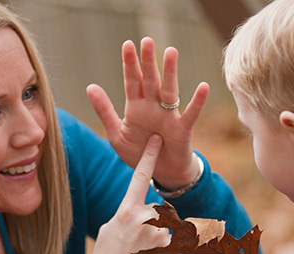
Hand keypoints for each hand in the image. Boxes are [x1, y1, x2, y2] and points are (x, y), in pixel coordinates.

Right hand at [80, 135, 171, 253]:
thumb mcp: (110, 229)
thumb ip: (128, 214)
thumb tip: (141, 210)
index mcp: (126, 211)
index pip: (139, 177)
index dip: (149, 157)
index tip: (156, 140)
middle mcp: (144, 219)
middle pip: (159, 209)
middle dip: (154, 223)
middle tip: (137, 244)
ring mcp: (160, 235)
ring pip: (169, 227)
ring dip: (161, 239)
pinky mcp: (171, 250)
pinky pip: (176, 242)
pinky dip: (169, 250)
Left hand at [86, 37, 209, 189]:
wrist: (160, 174)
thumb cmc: (139, 153)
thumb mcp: (116, 134)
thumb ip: (104, 111)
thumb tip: (90, 86)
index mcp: (136, 107)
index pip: (132, 81)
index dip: (129, 64)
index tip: (128, 44)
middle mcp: (153, 107)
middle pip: (150, 80)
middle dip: (148, 61)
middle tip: (147, 40)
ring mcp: (168, 116)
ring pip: (169, 90)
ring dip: (170, 72)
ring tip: (171, 52)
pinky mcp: (182, 130)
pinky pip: (190, 114)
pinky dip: (197, 102)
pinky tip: (202, 87)